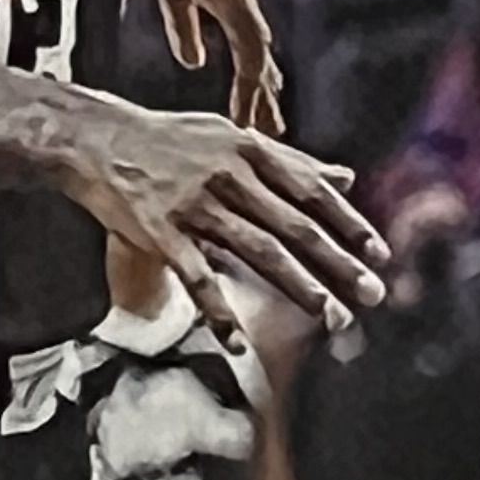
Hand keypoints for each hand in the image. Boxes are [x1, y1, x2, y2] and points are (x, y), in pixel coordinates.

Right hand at [0, 0, 281, 129]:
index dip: (186, 28)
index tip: (193, 55)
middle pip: (227, 25)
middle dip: (239, 64)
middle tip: (251, 101)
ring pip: (250, 43)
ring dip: (257, 85)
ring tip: (267, 124)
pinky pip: (251, 45)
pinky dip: (255, 80)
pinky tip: (257, 109)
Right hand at [38, 88, 388, 340]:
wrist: (99, 139)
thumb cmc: (174, 140)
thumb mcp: (234, 138)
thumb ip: (292, 161)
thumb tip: (347, 177)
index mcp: (251, 150)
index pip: (312, 192)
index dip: (349, 223)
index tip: (380, 254)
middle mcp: (230, 176)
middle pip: (295, 227)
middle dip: (337, 264)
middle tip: (372, 296)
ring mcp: (196, 205)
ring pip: (258, 253)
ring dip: (299, 288)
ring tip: (330, 317)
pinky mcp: (161, 232)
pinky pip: (197, 278)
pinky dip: (218, 311)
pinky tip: (238, 342)